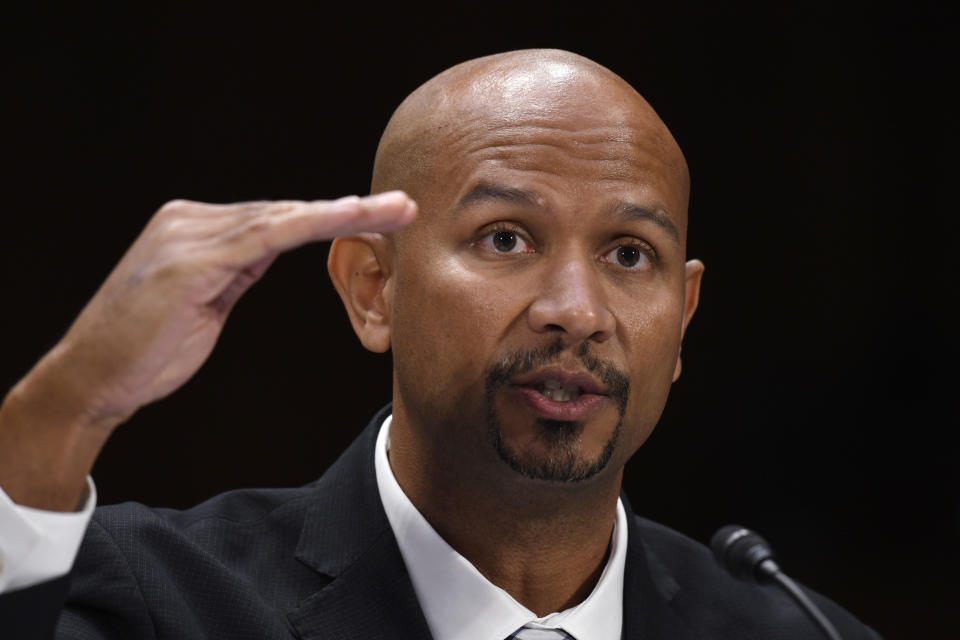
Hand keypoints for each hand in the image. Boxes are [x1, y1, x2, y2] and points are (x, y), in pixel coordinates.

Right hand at [0, 192, 415, 508]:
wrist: (92, 381)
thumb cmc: (146, 350)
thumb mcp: (205, 302)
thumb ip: (236, 269)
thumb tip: (270, 247)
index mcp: (194, 229)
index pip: (275, 217)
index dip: (329, 216)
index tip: (379, 216)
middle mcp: (189, 220)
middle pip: (285, 209)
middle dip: (350, 208)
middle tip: (404, 205)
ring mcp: (186, 235)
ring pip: (282, 216)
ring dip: (344, 212)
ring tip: (394, 210)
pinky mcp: (188, 260)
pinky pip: (263, 235)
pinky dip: (311, 224)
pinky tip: (349, 218)